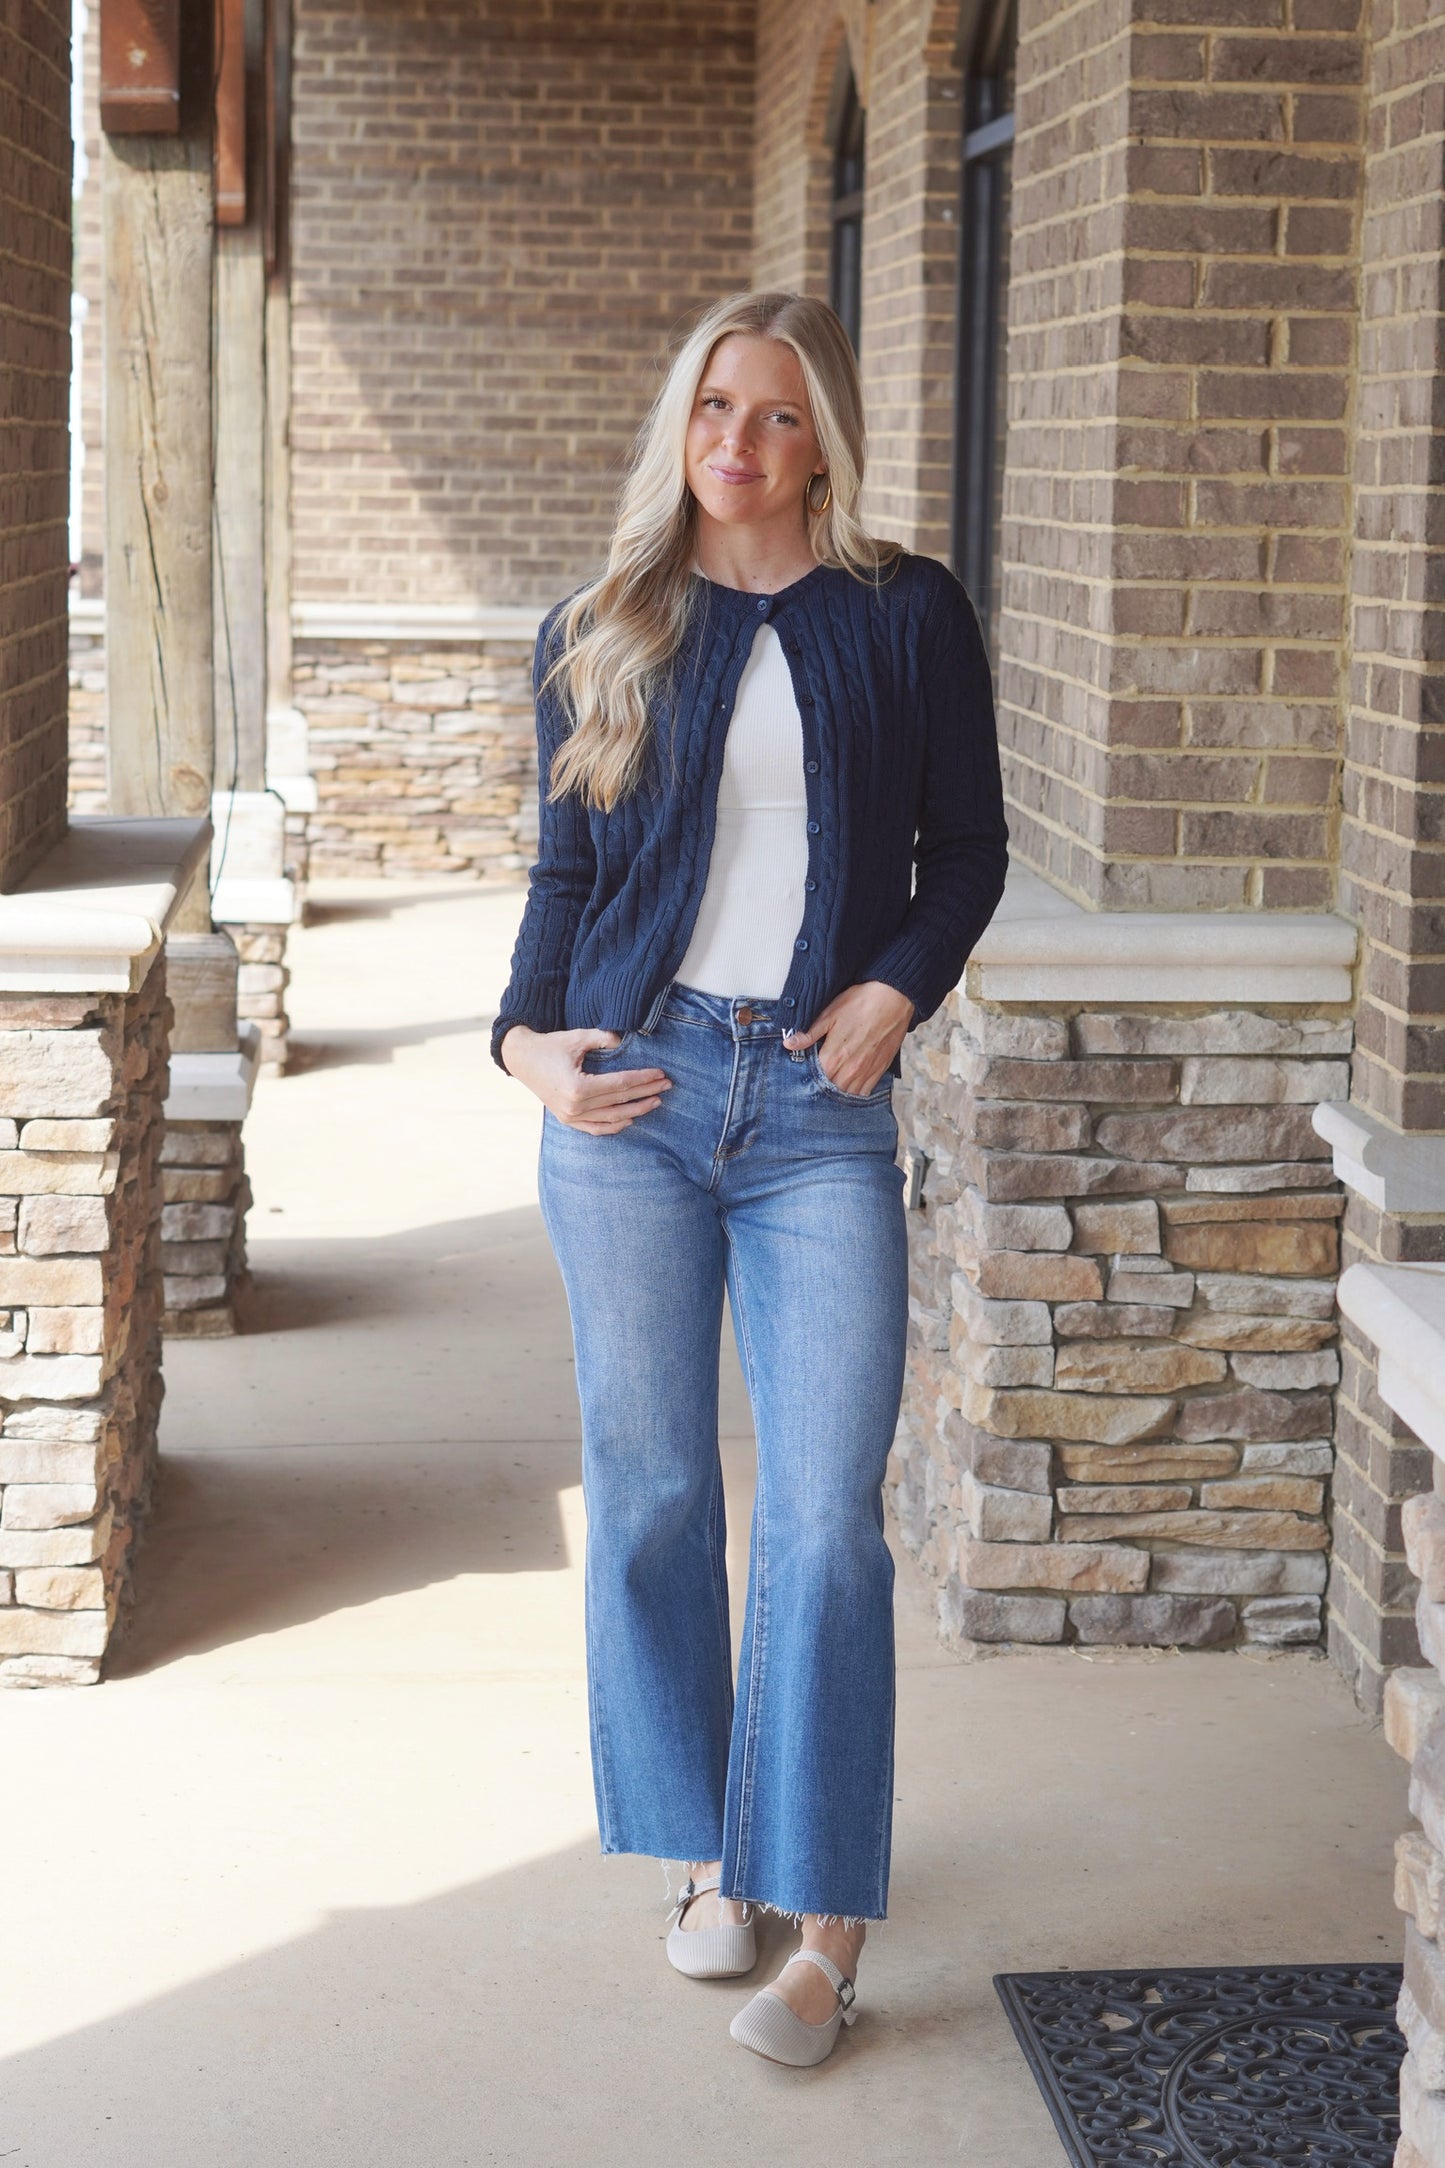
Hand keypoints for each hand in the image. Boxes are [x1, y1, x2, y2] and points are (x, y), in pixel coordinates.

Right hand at [499, 1025, 671, 1134]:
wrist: (521, 1058)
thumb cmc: (550, 1045)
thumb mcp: (577, 1038)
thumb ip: (603, 1038)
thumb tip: (626, 1041)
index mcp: (578, 1087)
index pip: (621, 1084)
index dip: (643, 1079)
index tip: (661, 1074)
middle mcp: (575, 1107)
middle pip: (620, 1102)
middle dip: (646, 1093)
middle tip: (666, 1086)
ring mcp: (571, 1117)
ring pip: (612, 1119)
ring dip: (636, 1111)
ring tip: (654, 1102)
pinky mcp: (567, 1120)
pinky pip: (596, 1128)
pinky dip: (614, 1126)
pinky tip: (630, 1119)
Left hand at [783, 980, 913, 1096]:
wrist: (894, 998)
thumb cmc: (860, 1002)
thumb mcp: (829, 1014)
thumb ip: (809, 1033)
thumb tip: (789, 1044)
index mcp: (834, 1056)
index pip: (815, 1079)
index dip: (809, 1075)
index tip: (807, 1069)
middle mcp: (850, 1069)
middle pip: (831, 1089)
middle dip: (824, 1083)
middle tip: (821, 1073)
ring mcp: (867, 1071)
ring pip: (848, 1093)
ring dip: (840, 1088)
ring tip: (835, 1077)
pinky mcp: (880, 1069)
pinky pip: (865, 1091)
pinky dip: (856, 1089)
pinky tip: (851, 1079)